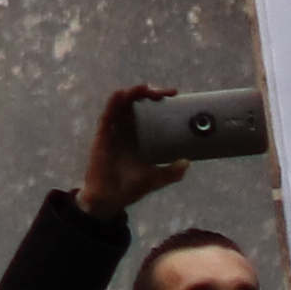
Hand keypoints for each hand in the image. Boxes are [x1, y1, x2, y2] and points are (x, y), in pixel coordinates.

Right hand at [71, 83, 163, 205]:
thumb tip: (187, 162)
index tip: (174, 95)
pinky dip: (113, 103)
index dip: (159, 99)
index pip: (148, 110)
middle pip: (136, 102)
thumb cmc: (130, 188)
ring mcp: (114, 131)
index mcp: (138, 136)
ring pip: (121, 103)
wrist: (110, 200)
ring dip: (133, 92)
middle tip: (166, 93)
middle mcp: (126, 129)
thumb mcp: (156, 178)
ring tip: (147, 89)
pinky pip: (107, 115)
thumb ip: (172, 172)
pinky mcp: (103, 136)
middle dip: (150, 92)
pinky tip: (121, 95)